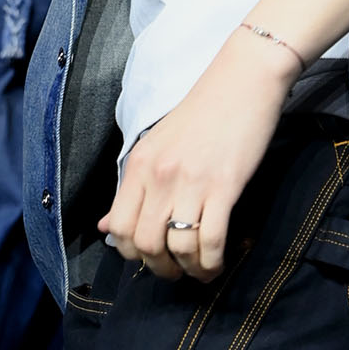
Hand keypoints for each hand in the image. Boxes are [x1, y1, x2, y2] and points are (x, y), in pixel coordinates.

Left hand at [98, 27, 299, 280]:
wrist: (243, 79)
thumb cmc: (204, 112)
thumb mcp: (158, 145)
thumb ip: (133, 187)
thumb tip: (105, 227)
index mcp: (139, 164)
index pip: (119, 227)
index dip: (132, 253)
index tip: (150, 256)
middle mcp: (159, 175)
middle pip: (145, 244)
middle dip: (161, 268)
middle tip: (176, 270)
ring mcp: (191, 181)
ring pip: (178, 248)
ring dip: (189, 269)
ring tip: (201, 269)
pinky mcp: (224, 185)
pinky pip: (210, 240)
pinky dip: (212, 261)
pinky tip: (218, 261)